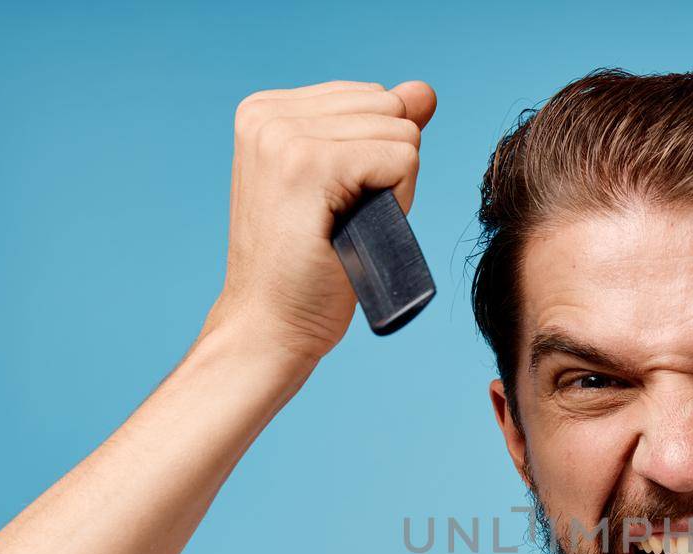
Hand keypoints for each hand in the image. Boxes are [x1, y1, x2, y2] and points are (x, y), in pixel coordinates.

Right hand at [202, 79, 436, 363]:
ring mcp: (284, 135)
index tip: (331, 203)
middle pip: (390, 109)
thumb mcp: (347, 185)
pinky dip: (396, 200)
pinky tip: (353, 229)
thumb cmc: (308, 268)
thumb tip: (425, 90)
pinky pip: (401, 159)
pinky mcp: (311, 163)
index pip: (372, 99)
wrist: (272, 325)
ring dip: (390, 190)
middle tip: (340, 219)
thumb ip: (382, 129)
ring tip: (342, 225)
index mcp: (268, 110)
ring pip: (401, 134)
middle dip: (385, 169)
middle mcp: (269, 113)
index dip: (374, 158)